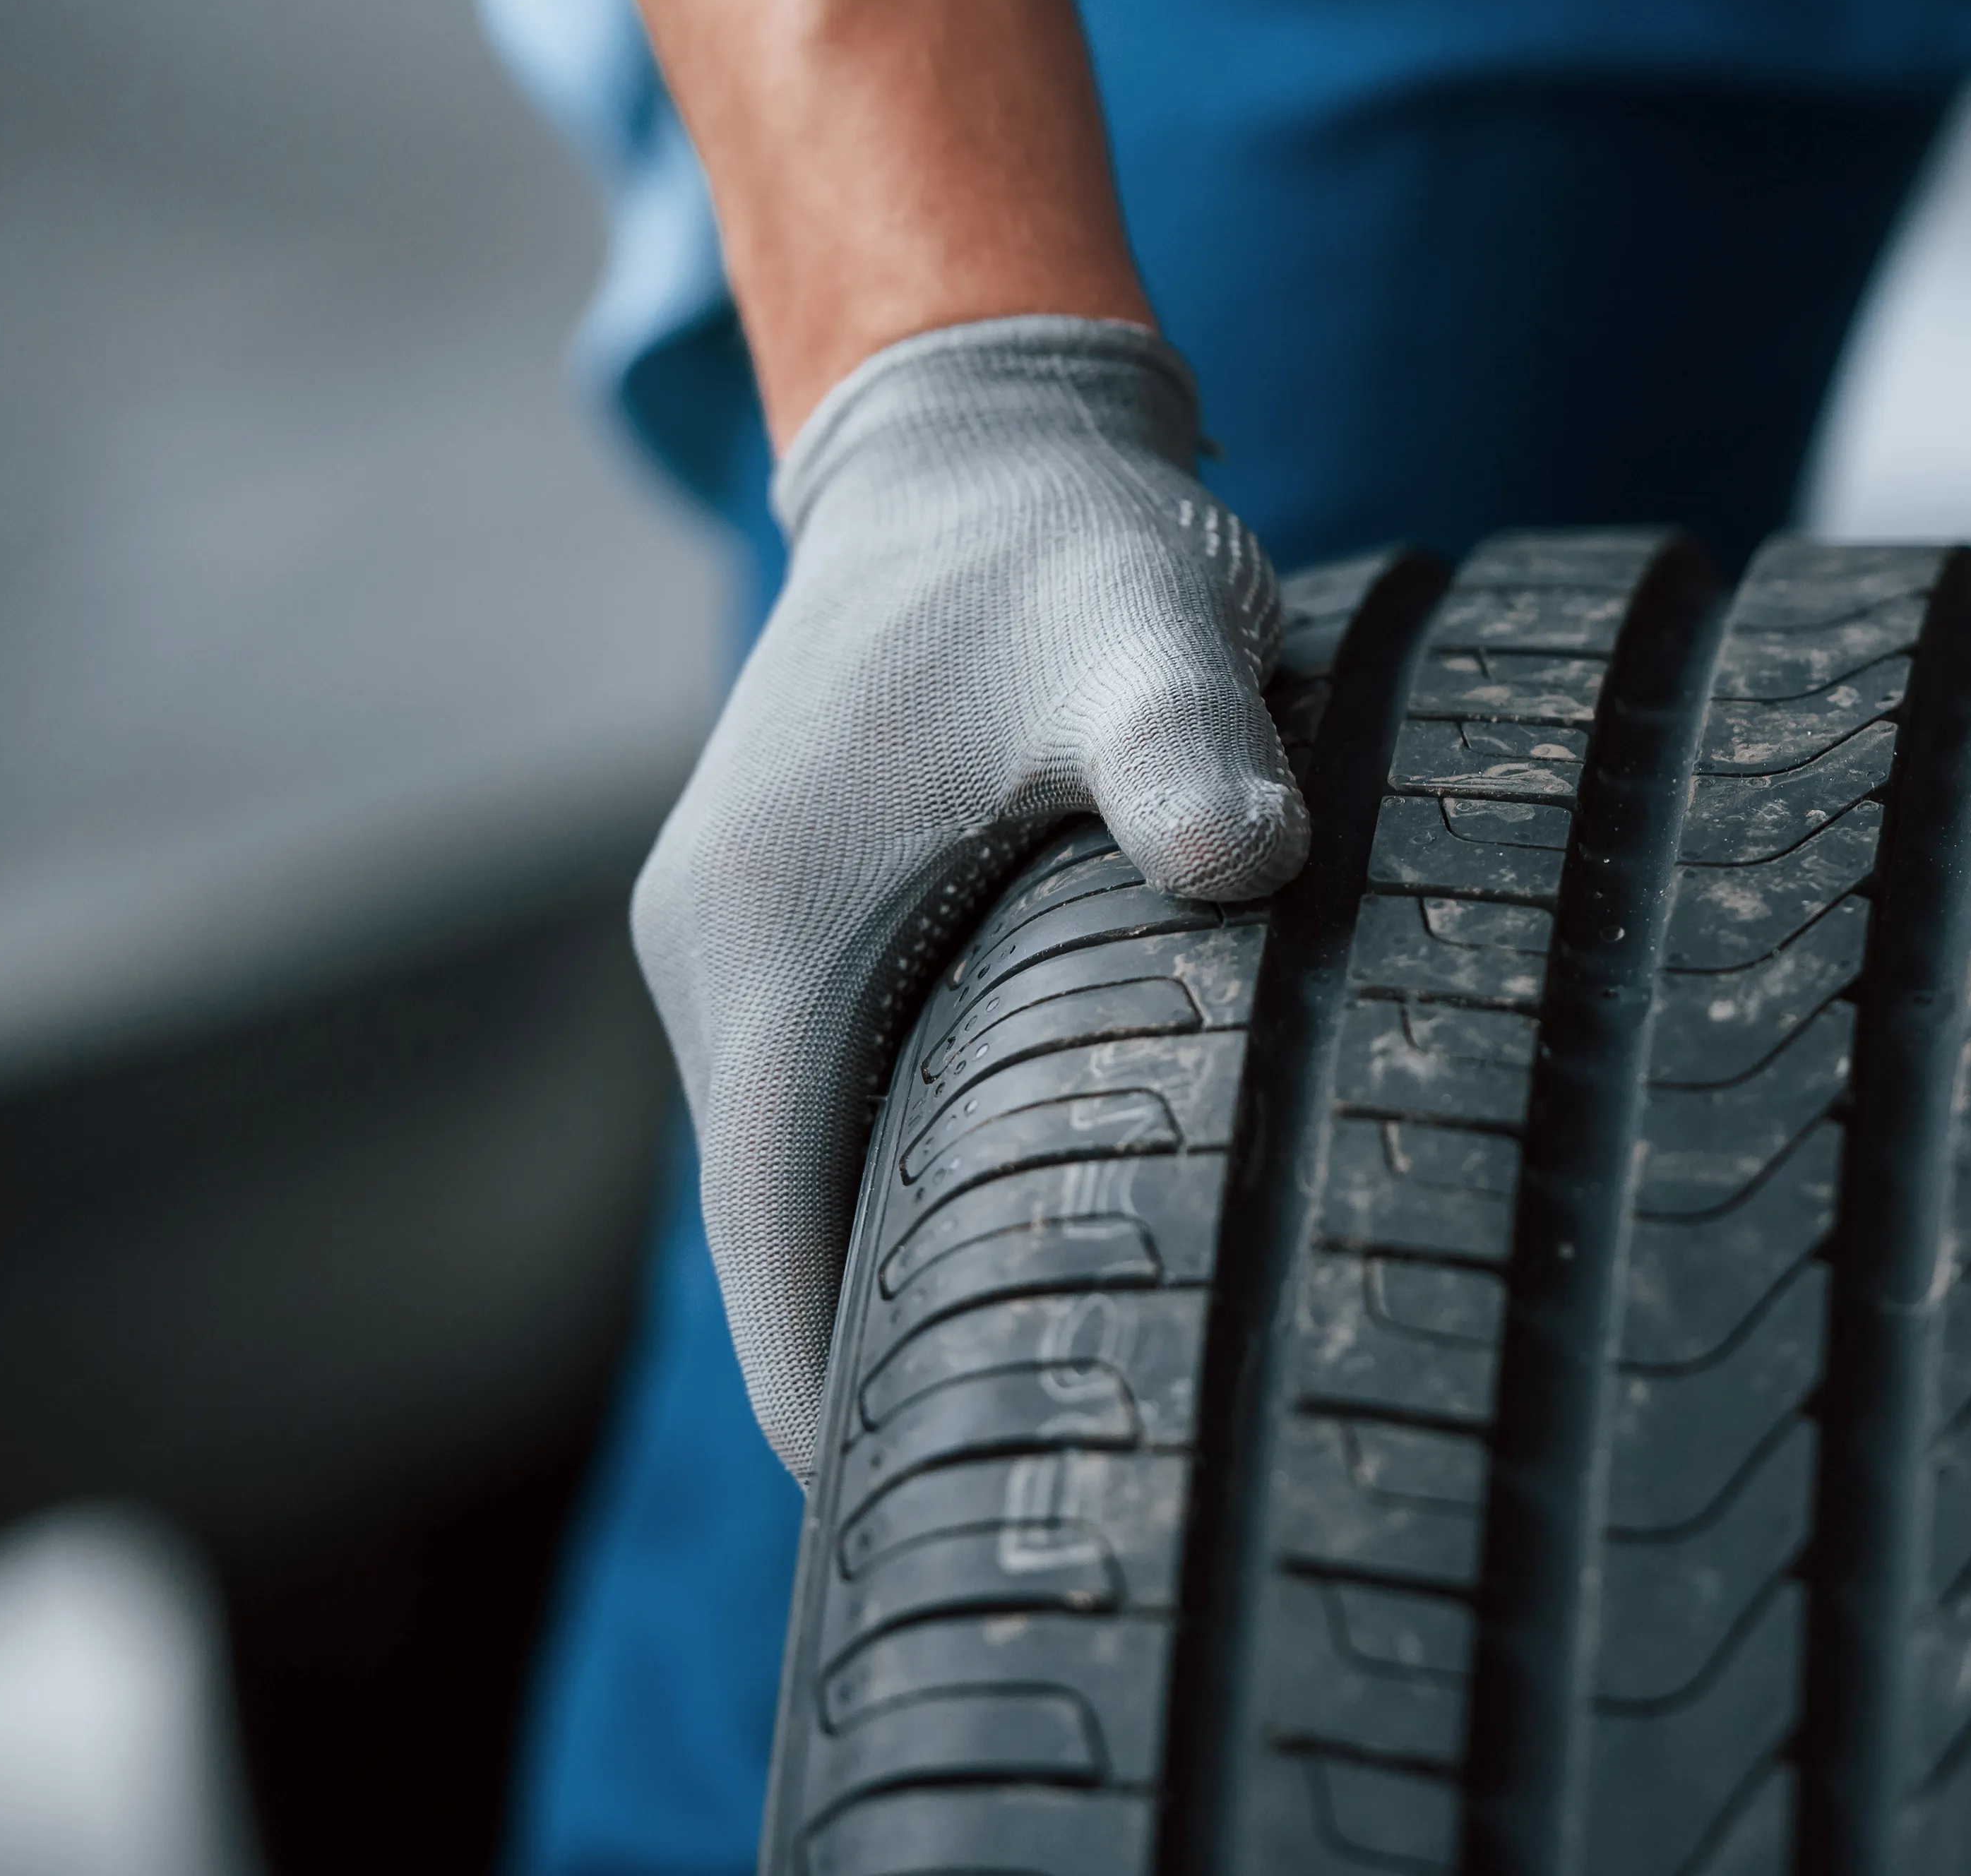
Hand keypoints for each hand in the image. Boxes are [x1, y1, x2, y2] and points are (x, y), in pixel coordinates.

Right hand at [634, 316, 1307, 1471]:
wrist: (980, 436)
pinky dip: (927, 1187)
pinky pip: (851, 1110)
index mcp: (760, 958)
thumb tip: (1246, 863)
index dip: (870, 1427)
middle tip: (1089, 1487)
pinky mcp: (815, 924)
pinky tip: (1063, 1229)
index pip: (780, 1284)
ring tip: (1090, 1394)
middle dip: (907, 1383)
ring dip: (921, 1285)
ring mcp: (759, 951)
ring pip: (820, 1191)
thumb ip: (1182, 749)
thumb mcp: (1136, 629)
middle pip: (790, 1265)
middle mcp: (724, 974)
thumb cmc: (1055, 547)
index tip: (1002, 1534)